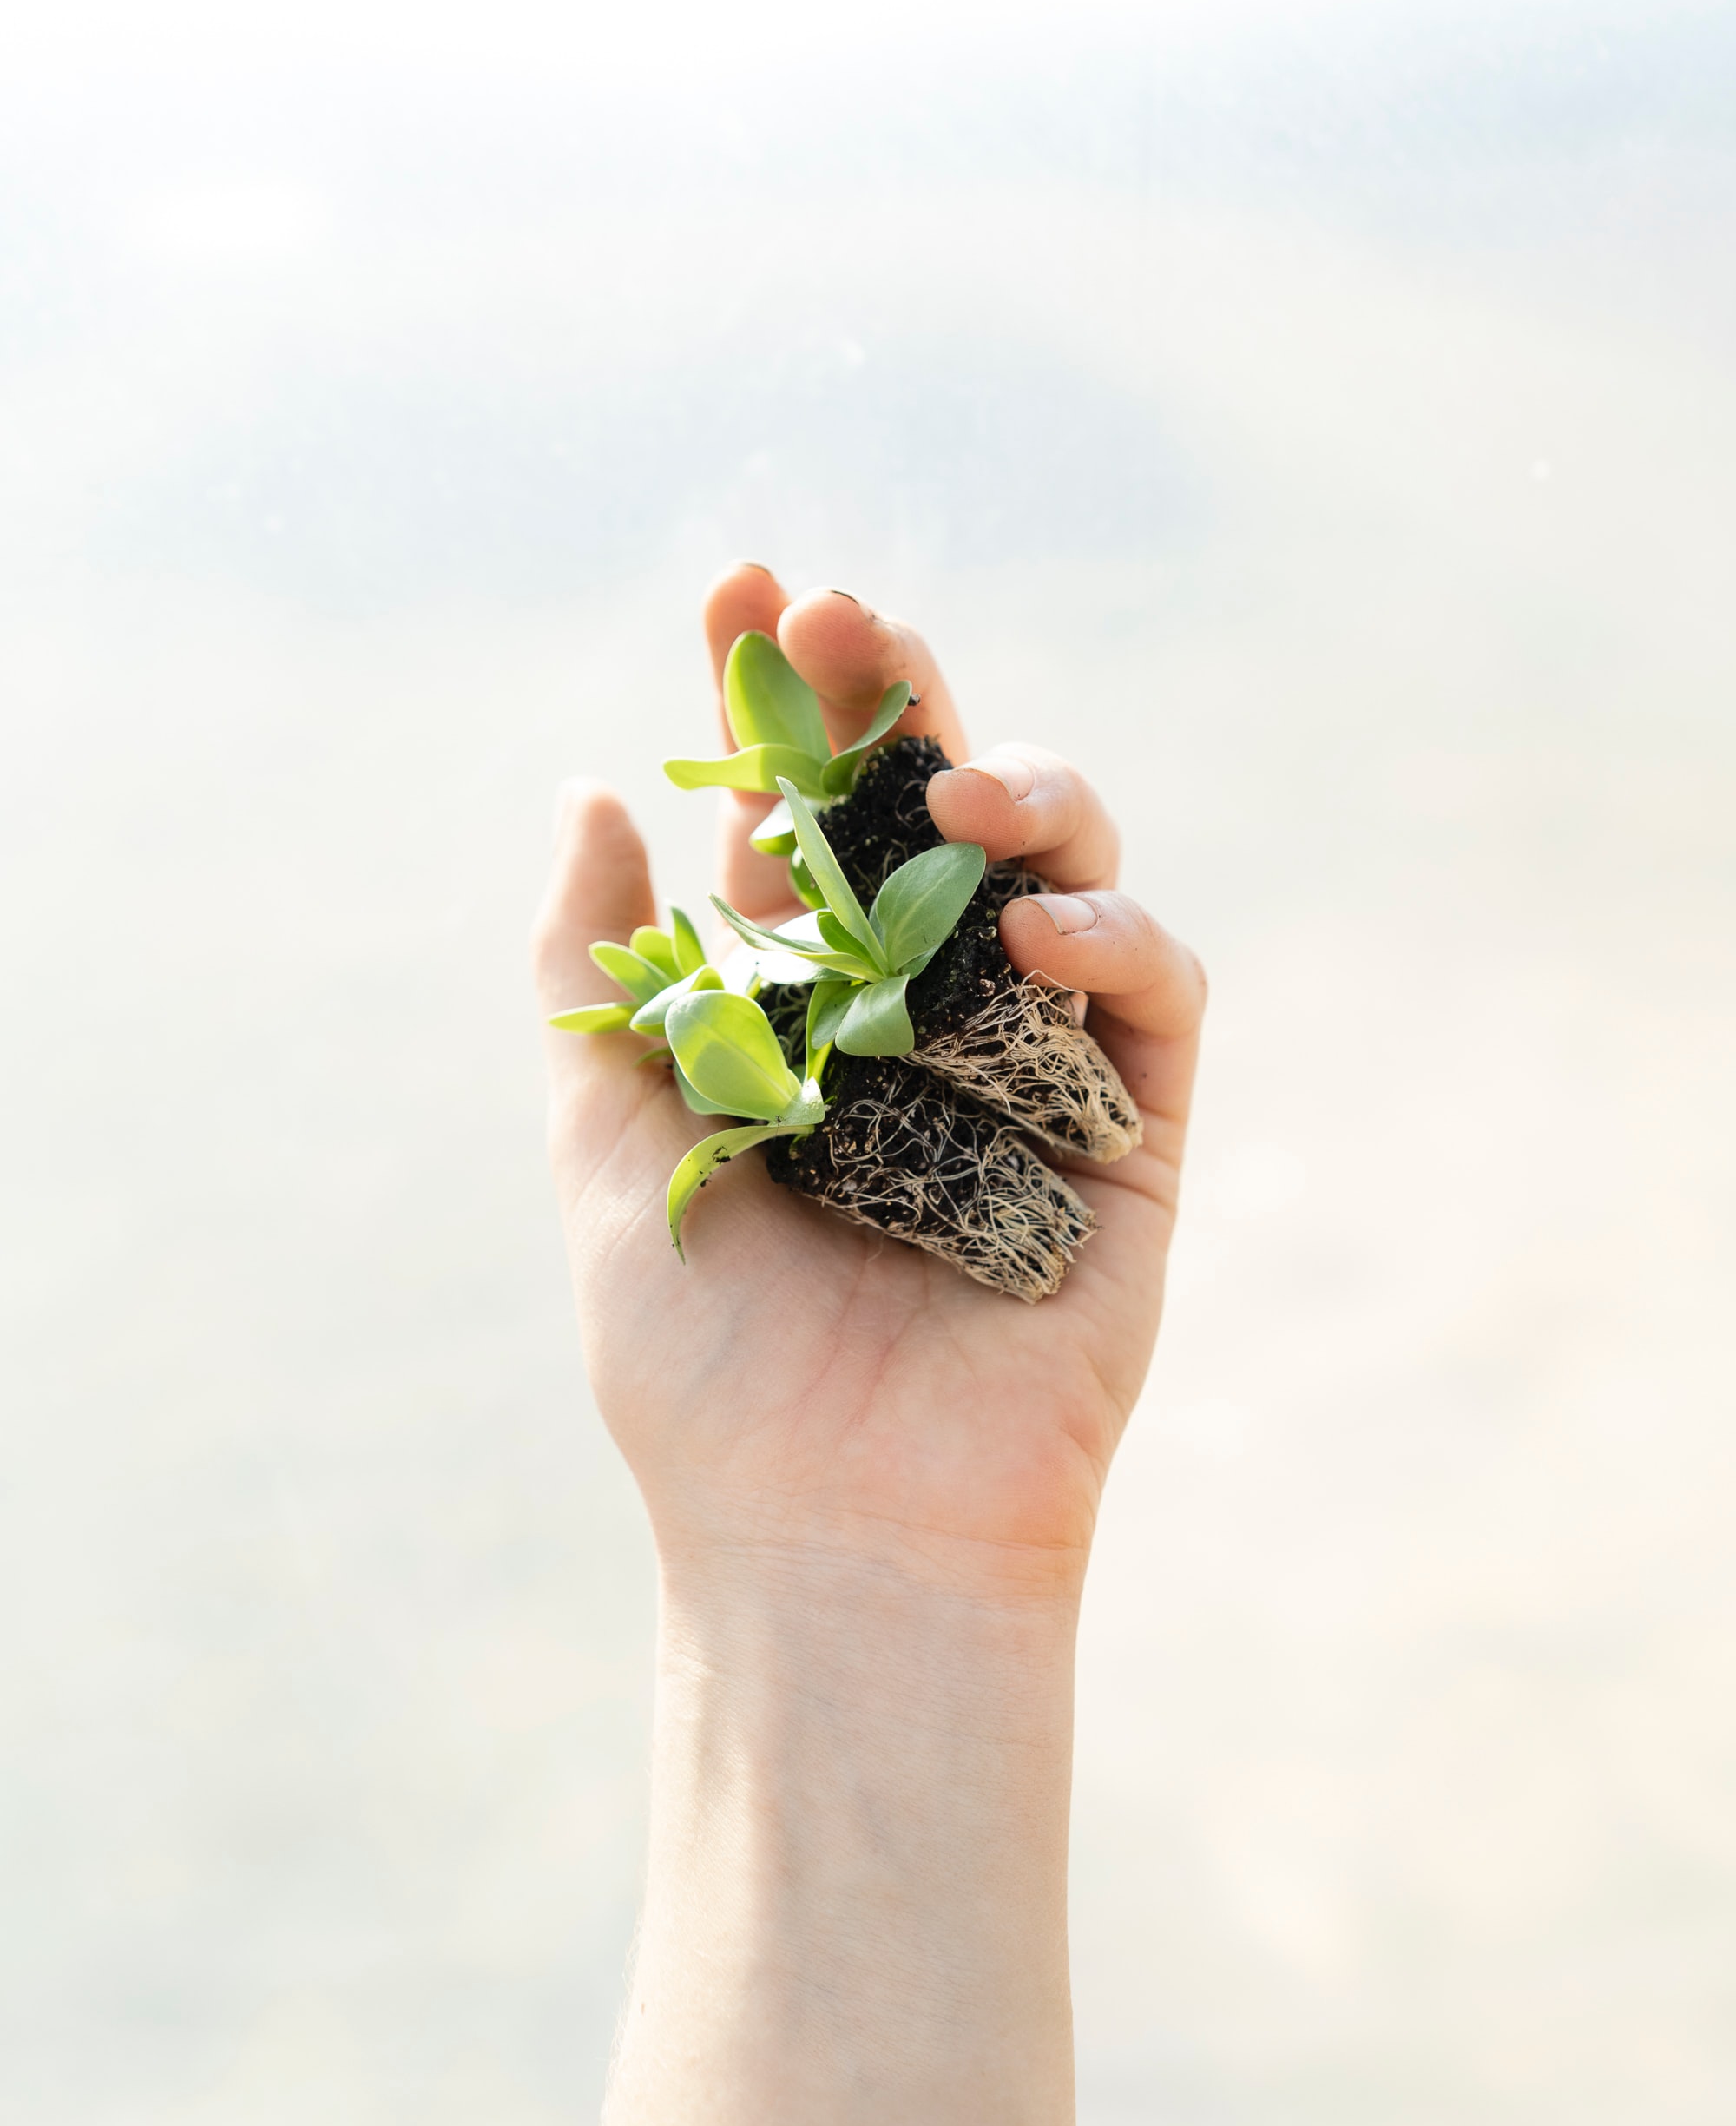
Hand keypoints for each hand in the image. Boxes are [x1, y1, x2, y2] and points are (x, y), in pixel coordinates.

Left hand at [532, 564, 1205, 1610]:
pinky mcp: (1138, 1131)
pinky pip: (1154, 995)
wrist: (828, 1533)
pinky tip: (1039, 929)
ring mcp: (1039, 1062)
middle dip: (900, 703)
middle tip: (855, 616)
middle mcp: (925, 1011)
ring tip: (964, 780)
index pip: (797, 815)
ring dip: (1028, 792)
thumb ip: (598, 973)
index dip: (777, 701)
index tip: (745, 591)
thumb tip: (585, 789)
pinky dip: (1113, 938)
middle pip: (934, 811)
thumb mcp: (614, 1143)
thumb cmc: (705, 1365)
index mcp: (804, 1002)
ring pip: (1066, 870)